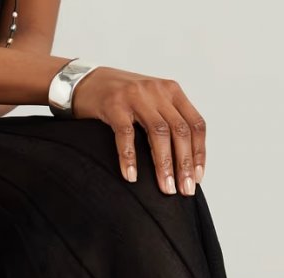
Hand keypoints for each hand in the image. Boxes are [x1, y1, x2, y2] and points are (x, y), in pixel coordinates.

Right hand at [70, 67, 205, 196]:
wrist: (84, 81)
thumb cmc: (121, 99)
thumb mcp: (152, 103)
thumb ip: (168, 121)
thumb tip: (185, 163)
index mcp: (171, 91)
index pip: (195, 124)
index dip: (199, 153)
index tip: (198, 178)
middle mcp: (157, 91)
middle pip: (179, 130)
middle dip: (185, 164)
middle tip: (185, 191)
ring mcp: (135, 96)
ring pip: (158, 133)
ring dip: (164, 165)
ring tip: (166, 188)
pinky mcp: (114, 104)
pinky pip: (126, 134)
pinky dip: (129, 158)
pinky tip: (132, 176)